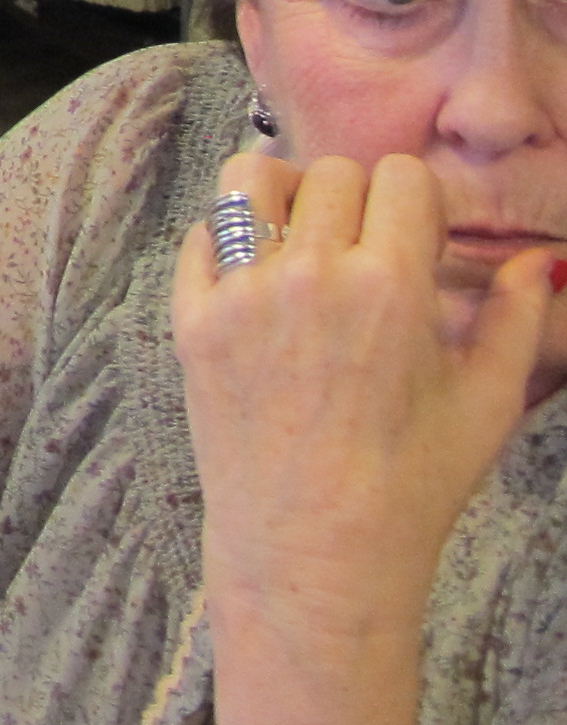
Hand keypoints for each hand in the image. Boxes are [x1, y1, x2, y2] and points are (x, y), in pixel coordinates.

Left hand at [174, 151, 551, 724]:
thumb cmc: (412, 486)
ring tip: (303, 235)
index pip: (400, 177)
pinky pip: (200, 238)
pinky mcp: (192, 320)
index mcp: (391, 286)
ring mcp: (241, 294)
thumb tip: (539, 260)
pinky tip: (258, 277)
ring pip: (249, 180)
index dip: (418, 203)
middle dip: (359, 202)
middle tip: (367, 249)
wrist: (314, 550)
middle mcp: (310, 275)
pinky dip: (227, 241)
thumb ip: (519, 318)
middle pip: (331, 174)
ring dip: (281, 193)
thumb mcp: (488, 402)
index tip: (419, 240)